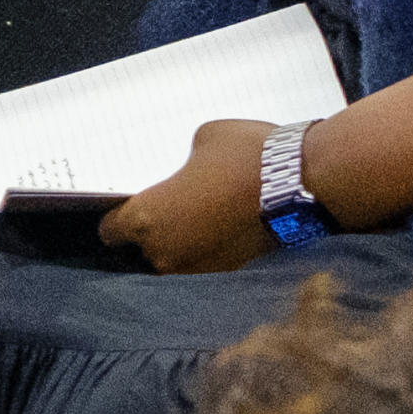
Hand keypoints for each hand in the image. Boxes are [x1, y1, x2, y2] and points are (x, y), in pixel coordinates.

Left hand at [99, 116, 280, 273]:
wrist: (301, 185)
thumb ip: (182, 162)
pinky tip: (225, 224)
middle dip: (153, 232)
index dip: (117, 218)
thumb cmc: (246, 157)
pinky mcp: (232, 273)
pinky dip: (211, 247)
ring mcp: (200, 268)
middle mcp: (167, 252)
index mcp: (147, 218)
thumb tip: (189, 171)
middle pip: (144, 249)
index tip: (125, 209)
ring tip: (201, 214)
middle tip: (170, 207)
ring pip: (178, 258)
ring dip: (184, 241)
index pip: (111, 232)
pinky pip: (209, 261)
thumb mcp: (201, 140)